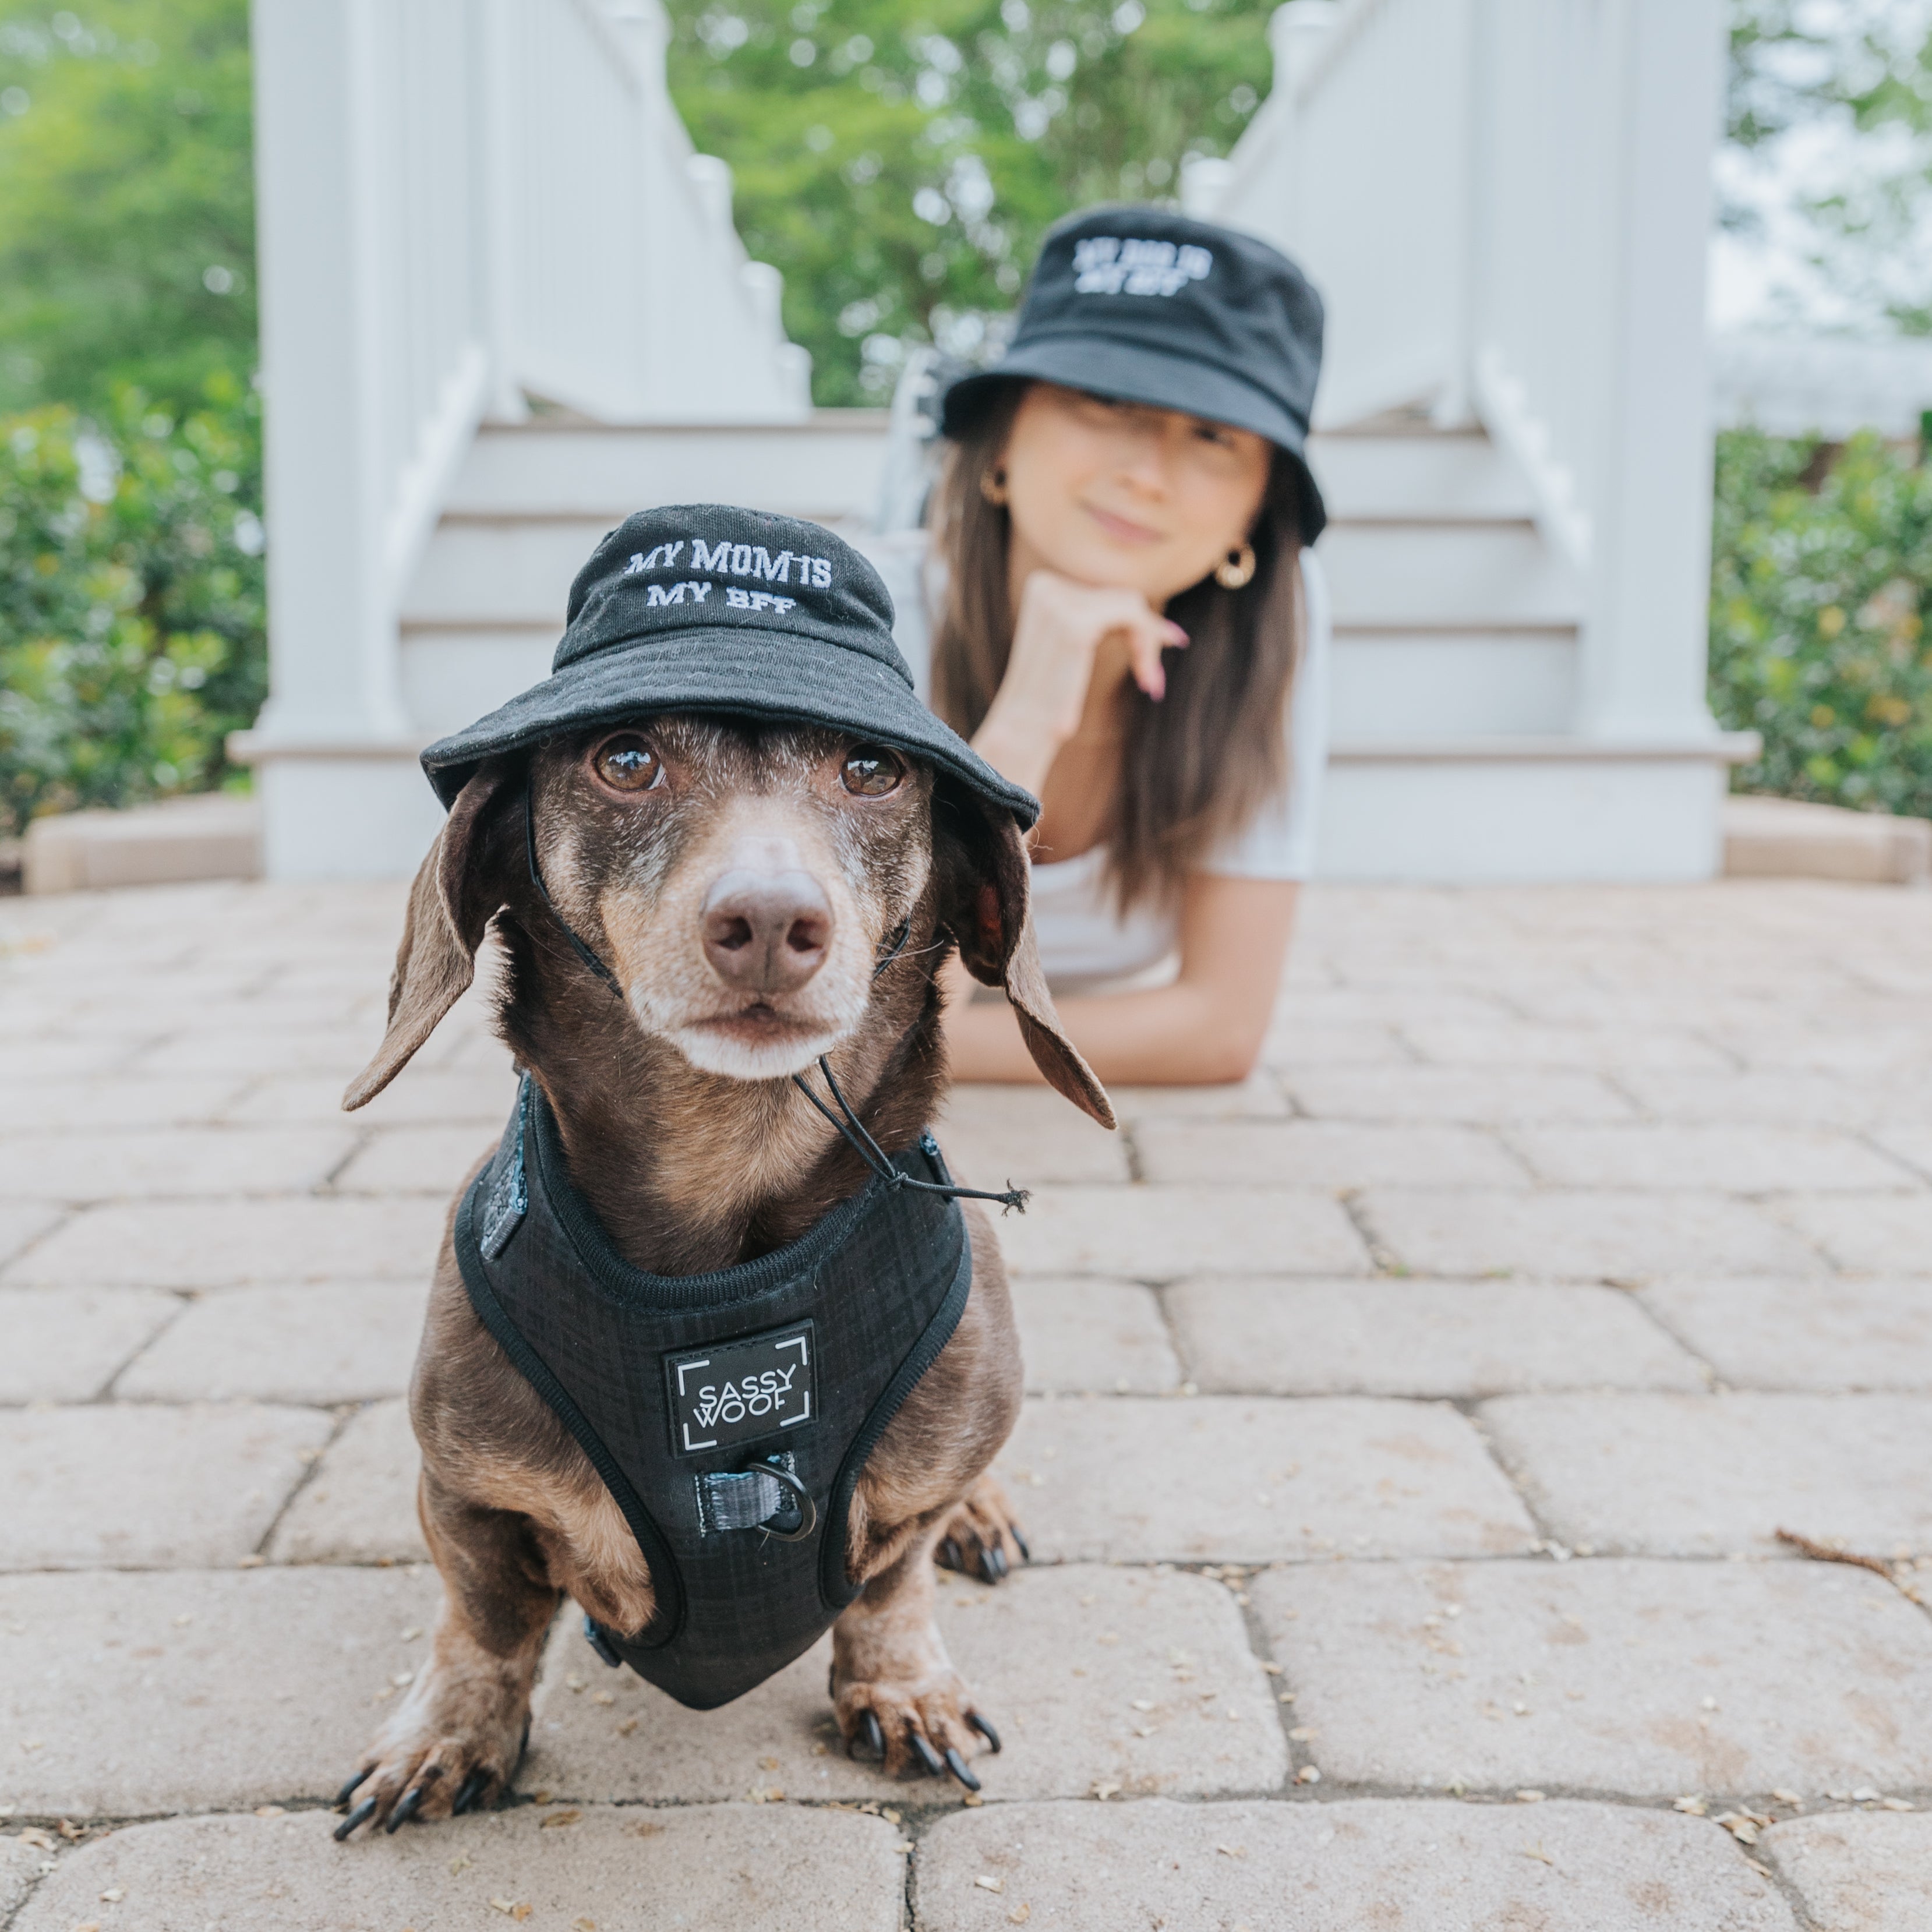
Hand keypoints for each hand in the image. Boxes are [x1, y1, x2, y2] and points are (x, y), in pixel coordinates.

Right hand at [971, 571, 1187, 794]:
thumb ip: (1096, 620)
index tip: (1160, 651)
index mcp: (1041, 584)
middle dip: (1145, 636)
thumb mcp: (1069, 646)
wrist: (1022, 730)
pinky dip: (1147, 644)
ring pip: (1130, 605)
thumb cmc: (1046, 697)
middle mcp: (1046, 585)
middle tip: (1154, 681)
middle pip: (1119, 597)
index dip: (1132, 624)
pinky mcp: (1077, 626)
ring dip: (1147, 644)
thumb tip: (1151, 612)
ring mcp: (1059, 603)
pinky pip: (1133, 616)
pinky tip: (1148, 681)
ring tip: (1150, 683)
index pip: (1102, 593)